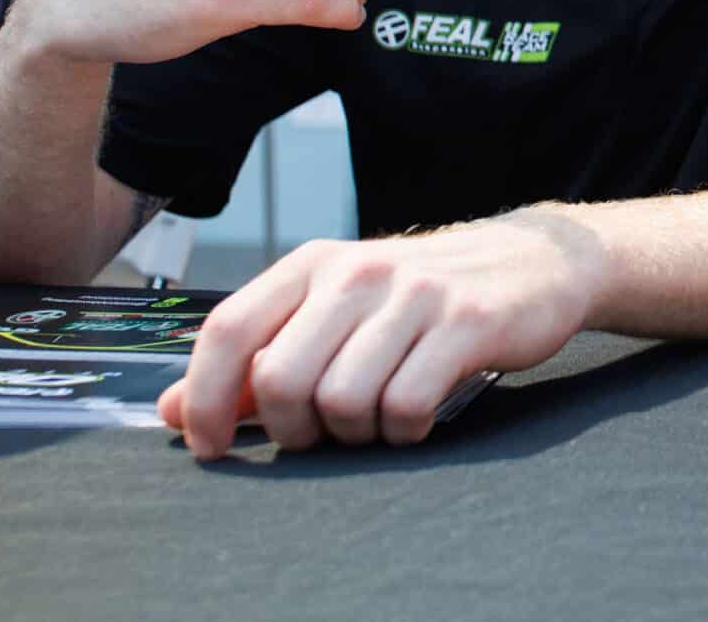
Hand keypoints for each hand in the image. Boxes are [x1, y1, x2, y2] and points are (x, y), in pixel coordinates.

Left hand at [160, 207, 605, 458]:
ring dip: (353, 433)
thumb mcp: (336, 313)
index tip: (208, 446)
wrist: (535, 262)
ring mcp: (415, 294)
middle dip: (292, 428)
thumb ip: (257, 360)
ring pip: (341, 399)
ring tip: (376, 418)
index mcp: (313, 263)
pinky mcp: (468, 321)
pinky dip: (404, 431)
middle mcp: (357, 271)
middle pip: (279, 377)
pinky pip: (407, 406)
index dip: (204, 397)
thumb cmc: (422, 299)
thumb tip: (171, 411)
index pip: (229, 329)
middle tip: (320, 433)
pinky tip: (417, 416)